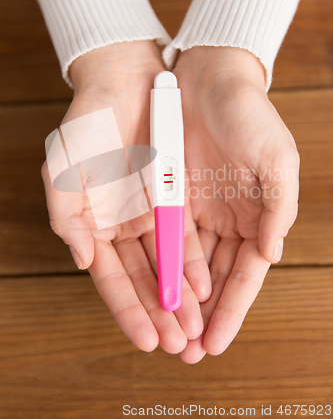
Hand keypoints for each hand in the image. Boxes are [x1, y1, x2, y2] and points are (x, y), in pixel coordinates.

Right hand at [41, 41, 210, 354]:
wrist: (124, 83)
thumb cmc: (88, 125)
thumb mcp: (62, 169)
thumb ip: (66, 216)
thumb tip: (81, 260)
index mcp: (93, 226)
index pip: (111, 279)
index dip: (128, 310)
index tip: (147, 340)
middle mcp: (122, 226)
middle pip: (142, 279)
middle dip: (160, 313)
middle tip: (179, 345)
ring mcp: (149, 213)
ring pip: (166, 264)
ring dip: (180, 297)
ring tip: (196, 328)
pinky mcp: (173, 196)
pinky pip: (186, 234)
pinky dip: (193, 261)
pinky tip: (204, 286)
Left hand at [173, 47, 299, 362]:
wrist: (209, 78)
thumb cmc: (250, 115)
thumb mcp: (276, 159)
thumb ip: (279, 208)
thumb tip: (271, 256)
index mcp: (257, 215)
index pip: (245, 274)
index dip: (232, 310)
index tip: (216, 343)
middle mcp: (227, 219)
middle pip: (215, 278)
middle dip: (204, 315)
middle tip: (188, 352)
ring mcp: (197, 209)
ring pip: (189, 265)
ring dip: (181, 299)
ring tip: (169, 332)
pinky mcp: (171, 194)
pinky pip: (165, 236)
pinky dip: (162, 264)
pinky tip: (155, 290)